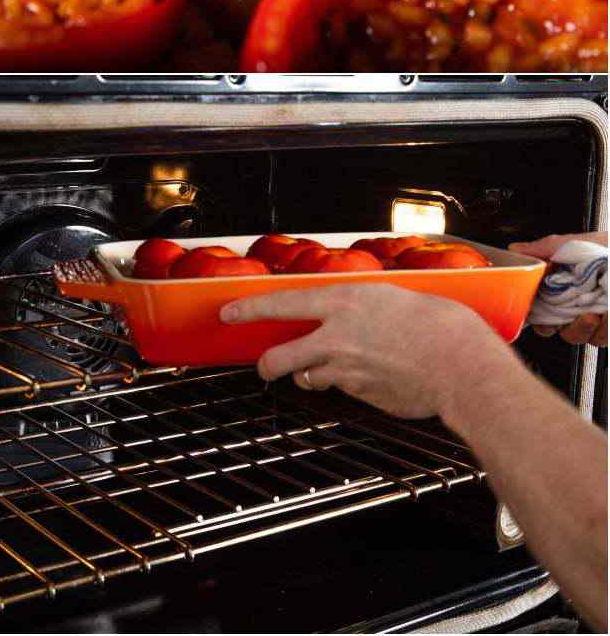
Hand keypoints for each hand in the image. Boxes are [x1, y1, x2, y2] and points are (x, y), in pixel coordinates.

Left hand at [219, 283, 509, 419]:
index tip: (229, 314)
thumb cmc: (441, 325)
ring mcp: (346, 370)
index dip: (249, 309)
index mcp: (344, 302)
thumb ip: (362, 307)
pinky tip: (371, 377)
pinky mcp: (361, 395)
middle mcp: (337, 337)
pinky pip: (343, 390)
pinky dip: (347, 386)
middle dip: (266, 365)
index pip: (281, 304)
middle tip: (265, 366)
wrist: (463, 368)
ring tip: (330, 368)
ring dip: (310, 375)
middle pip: (279, 357)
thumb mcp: (395, 298)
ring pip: (308, 378)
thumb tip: (351, 311)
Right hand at [511, 232, 608, 345]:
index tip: (536, 312)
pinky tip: (609, 313)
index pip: (537, 307)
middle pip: (553, 327)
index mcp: (561, 284)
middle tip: (568, 313)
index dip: (533, 313)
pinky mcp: (608, 325)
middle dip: (558, 324)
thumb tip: (516, 250)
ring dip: (583, 327)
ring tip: (595, 312)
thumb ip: (545, 248)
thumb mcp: (577, 243)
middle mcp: (575, 301)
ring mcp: (594, 315)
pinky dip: (604, 328)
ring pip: (576, 335)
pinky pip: (599, 337)